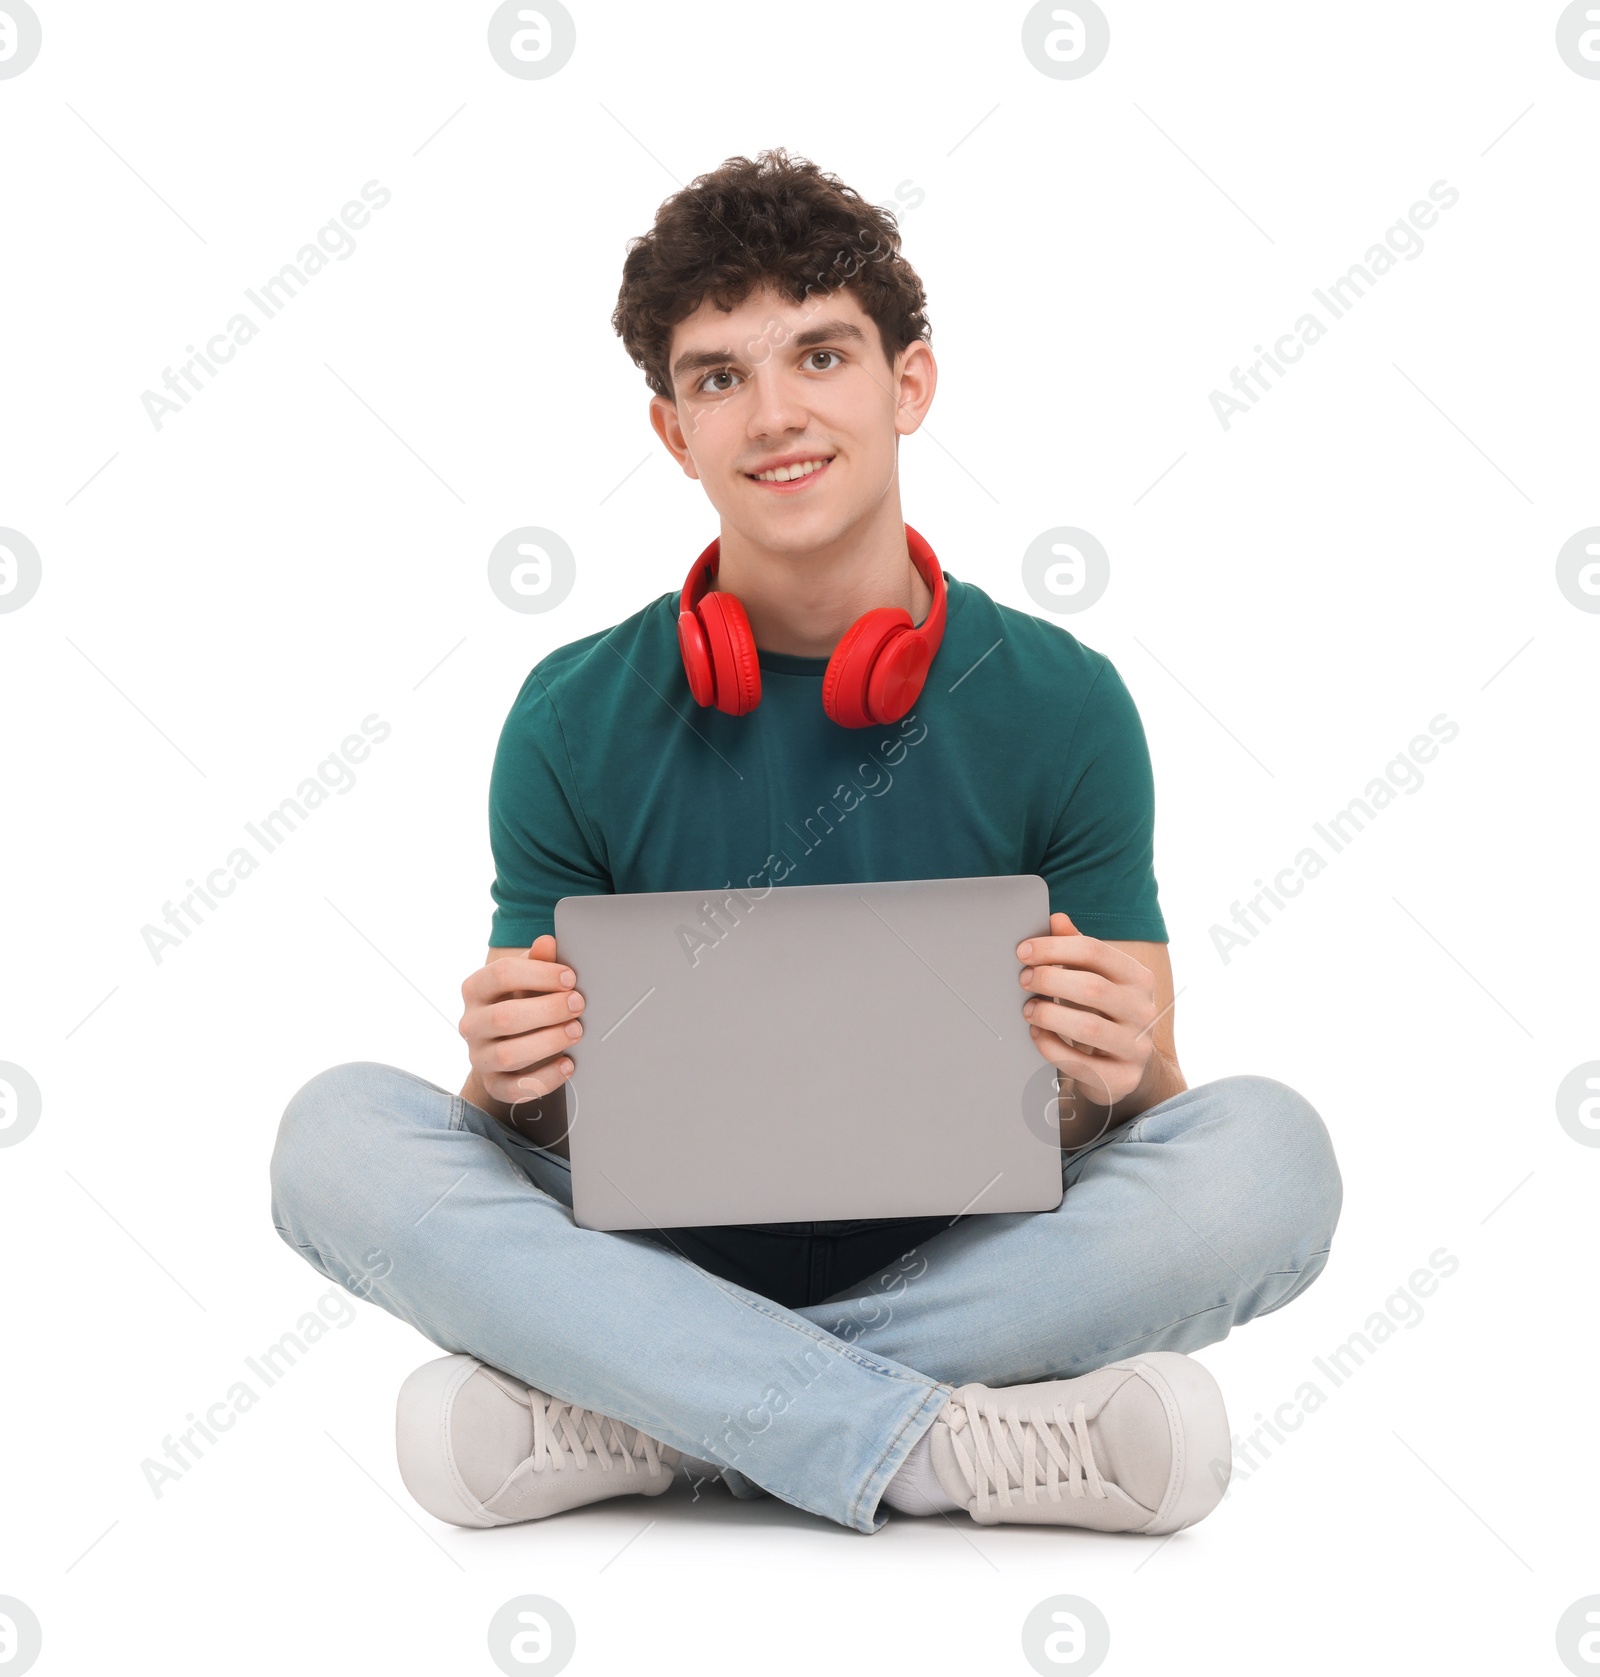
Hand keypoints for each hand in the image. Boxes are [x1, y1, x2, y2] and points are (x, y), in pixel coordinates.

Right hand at [459, 934, 584, 1108]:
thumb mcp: (528, 979)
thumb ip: (538, 961)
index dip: (540, 974)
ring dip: (548, 1042)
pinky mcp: (493, 1084)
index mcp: (476, 988)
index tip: (571, 978)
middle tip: (579, 1005)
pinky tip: (568, 1064)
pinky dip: (545, 1078)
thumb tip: (548, 942)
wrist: (505, 1042)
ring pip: (508, 1055)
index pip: (501, 974)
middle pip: (505, 1017)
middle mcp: (471, 1023)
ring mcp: (479, 1056)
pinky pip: (515, 1088)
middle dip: (548, 1010)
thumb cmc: (520, 1002)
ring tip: (576, 1031)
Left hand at [1017, 911, 1158, 1109]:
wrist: (1128, 1064)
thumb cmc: (1103, 1012)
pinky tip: (1037, 1035)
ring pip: (1088, 1028)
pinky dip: (1051, 1047)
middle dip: (1049, 980)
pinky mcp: (1123, 1077)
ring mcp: (1136, 1046)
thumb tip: (1057, 919)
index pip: (1094, 951)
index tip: (1023, 951)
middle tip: (1024, 980)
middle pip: (1092, 987)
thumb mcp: (1095, 977)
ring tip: (1028, 1010)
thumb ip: (1077, 948)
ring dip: (1049, 1015)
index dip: (1054, 948)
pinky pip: (1081, 1064)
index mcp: (1137, 977)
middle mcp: (1143, 1010)